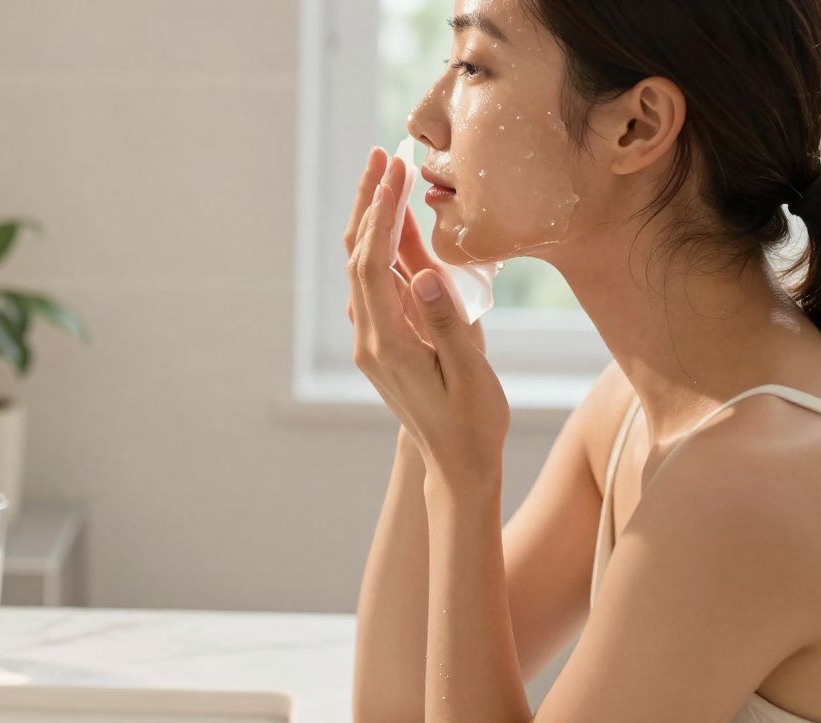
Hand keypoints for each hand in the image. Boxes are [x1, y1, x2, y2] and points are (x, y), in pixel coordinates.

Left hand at [342, 147, 508, 486]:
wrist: (456, 462)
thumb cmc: (471, 421)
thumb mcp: (468, 372)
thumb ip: (446, 322)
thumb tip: (422, 272)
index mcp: (386, 344)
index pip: (372, 264)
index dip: (381, 212)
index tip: (397, 169)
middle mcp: (369, 337)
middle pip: (357, 257)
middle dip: (369, 202)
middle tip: (384, 155)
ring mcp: (373, 338)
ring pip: (363, 267)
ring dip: (372, 219)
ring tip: (387, 172)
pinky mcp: (384, 338)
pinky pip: (377, 283)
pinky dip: (384, 245)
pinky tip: (397, 220)